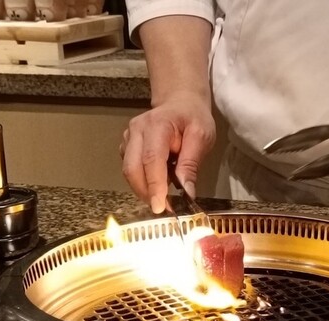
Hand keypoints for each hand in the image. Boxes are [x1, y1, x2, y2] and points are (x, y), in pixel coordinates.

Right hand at [120, 92, 215, 212]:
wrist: (180, 103)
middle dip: (146, 192)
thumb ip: (192, 164)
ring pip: (129, 171)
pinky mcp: (126, 146)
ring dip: (144, 188)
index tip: (160, 206)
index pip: (152, 159)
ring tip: (164, 194)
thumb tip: (187, 192)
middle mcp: (136, 130)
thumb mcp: (202, 137)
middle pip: (133, 168)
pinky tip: (157, 182)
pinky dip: (142, 181)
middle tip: (164, 208)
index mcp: (157, 125)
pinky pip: (130, 169)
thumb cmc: (193, 118)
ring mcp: (128, 138)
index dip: (154, 185)